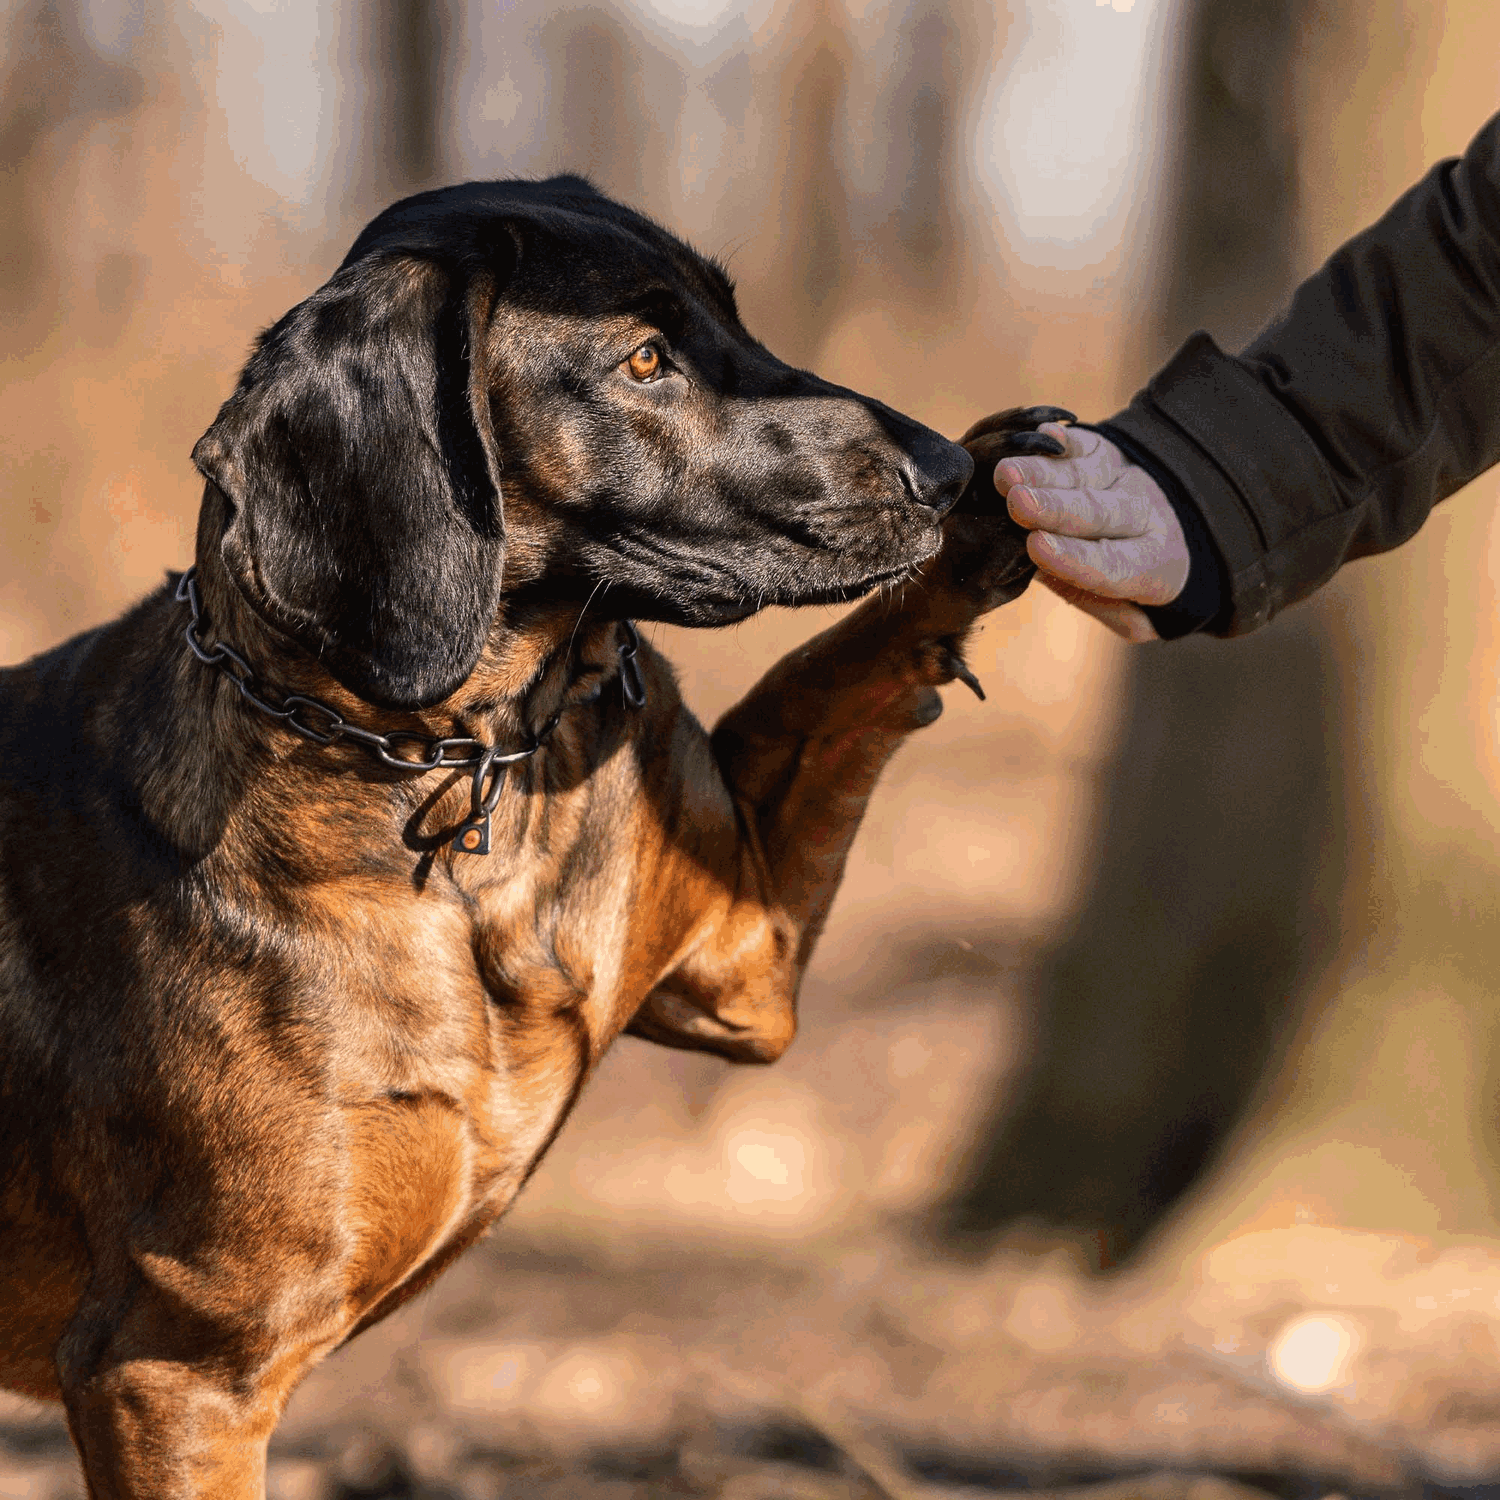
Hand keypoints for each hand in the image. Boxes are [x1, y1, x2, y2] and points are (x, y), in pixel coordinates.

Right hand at [992, 424, 1188, 642]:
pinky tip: (1036, 435)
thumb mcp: (1127, 612)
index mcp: (1154, 566)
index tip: (1036, 547)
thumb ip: (1098, 603)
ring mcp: (1122, 479)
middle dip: (1056, 507)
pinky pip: (1082, 444)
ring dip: (1041, 472)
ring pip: (1083, 474)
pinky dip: (1058, 441)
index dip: (1075, 558)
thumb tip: (1061, 585)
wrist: (1154, 531)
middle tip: (1018, 503)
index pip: (1113, 565)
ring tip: (1005, 473)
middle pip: (1098, 512)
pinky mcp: (1102, 452)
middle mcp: (1142, 517)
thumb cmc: (1123, 585)